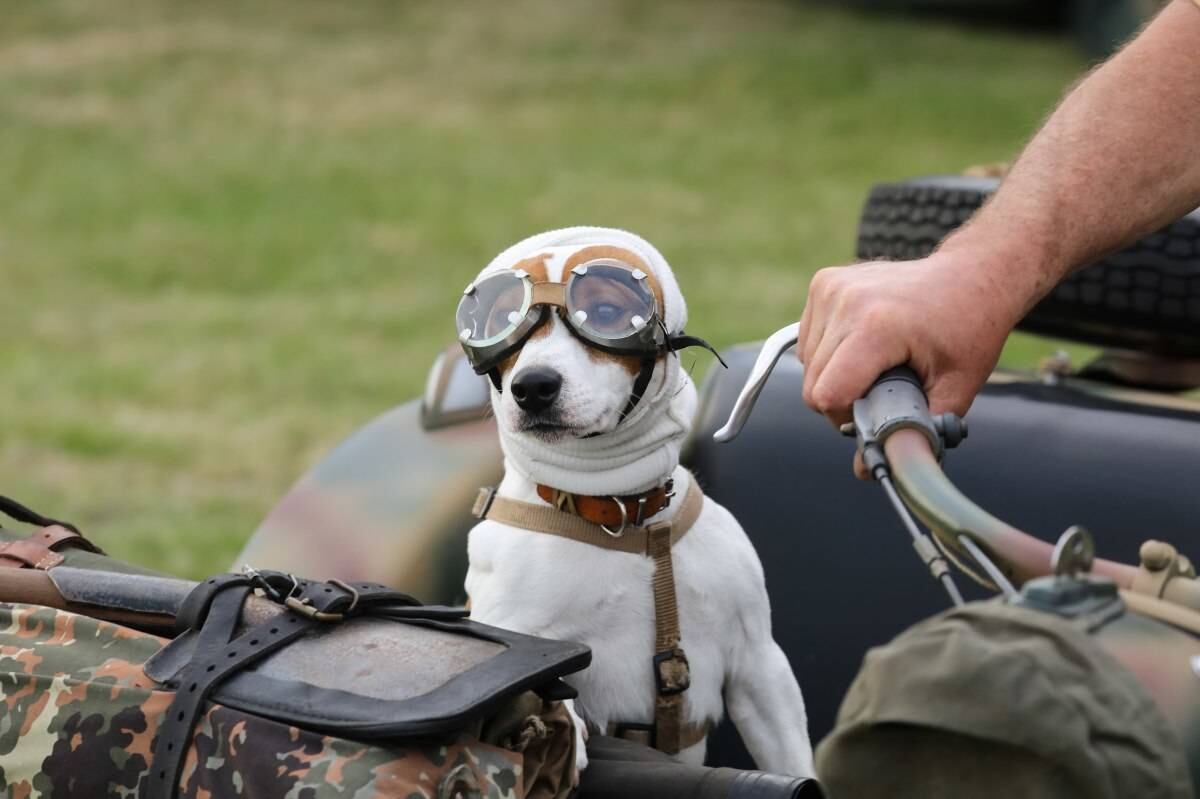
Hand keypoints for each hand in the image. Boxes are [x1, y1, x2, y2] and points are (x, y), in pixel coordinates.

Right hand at [798, 252, 1019, 466]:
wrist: (973, 274)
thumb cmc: (969, 328)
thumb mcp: (955, 389)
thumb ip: (912, 433)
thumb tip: (865, 471)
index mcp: (878, 326)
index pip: (827, 394)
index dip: (849, 418)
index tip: (880, 412)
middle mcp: (846, 301)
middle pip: (814, 384)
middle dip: (843, 401)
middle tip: (884, 392)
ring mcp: (831, 288)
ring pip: (808, 364)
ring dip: (835, 376)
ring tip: (878, 364)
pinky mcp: (824, 282)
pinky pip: (809, 340)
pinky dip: (830, 353)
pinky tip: (864, 345)